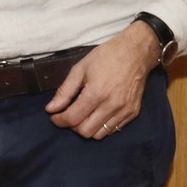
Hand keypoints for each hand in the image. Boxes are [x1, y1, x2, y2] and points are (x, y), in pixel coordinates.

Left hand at [45, 23, 161, 138]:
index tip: (54, 116)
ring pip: (99, 135)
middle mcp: (111, 106)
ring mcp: (124, 111)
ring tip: (83, 115)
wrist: (136, 52)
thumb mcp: (80, 69)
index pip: (72, 118)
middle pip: (85, 132)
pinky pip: (113, 130)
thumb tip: (51, 109)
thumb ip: (64, 91)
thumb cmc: (106, 57)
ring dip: (87, 128)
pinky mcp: (133, 113)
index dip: (59, 120)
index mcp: (96, 93)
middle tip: (69, 115)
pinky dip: (102, 127)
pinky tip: (97, 114)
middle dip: (72, 126)